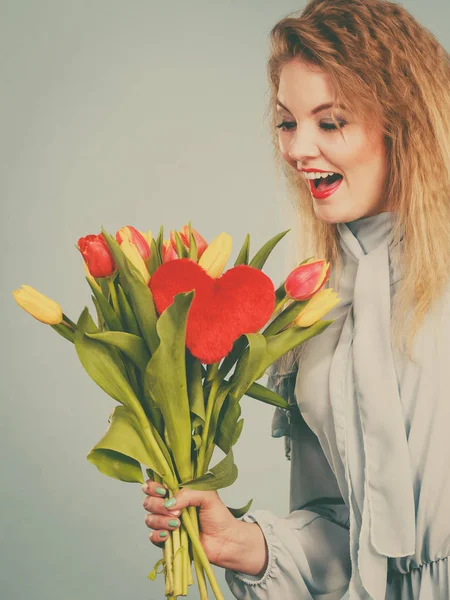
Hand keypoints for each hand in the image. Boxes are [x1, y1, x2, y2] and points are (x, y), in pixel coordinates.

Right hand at [142, 479, 266, 572]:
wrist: (225, 541)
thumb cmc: (218, 515)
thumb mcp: (207, 495)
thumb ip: (187, 493)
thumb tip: (169, 503)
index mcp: (176, 492)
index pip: (154, 485)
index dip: (152, 487)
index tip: (163, 491)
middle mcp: (168, 506)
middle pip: (148, 502)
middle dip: (157, 505)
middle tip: (175, 511)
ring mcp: (166, 524)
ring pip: (149, 519)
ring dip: (161, 521)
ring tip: (177, 524)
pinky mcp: (167, 541)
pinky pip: (152, 537)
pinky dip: (157, 535)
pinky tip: (168, 535)